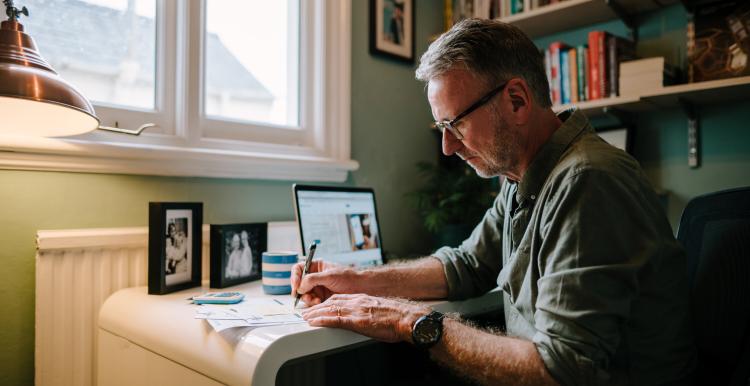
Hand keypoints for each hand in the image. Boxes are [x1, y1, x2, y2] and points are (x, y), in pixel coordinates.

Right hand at [291, 260, 359, 305]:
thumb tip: (300, 286)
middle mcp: (315, 277)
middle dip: (301, 290)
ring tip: (315, 300)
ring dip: (307, 298)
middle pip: (299, 284)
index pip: (298, 269)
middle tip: (304, 295)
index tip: (296, 285)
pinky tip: (319, 302)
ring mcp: (317, 288)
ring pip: (304, 294)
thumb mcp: (329, 275)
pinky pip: (311, 302)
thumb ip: (312, 279)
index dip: (295, 277)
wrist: (360, 288)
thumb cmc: (348, 277)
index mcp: (316, 267)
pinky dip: (312, 303)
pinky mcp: (321, 298)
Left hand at [300, 294, 430, 342]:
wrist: (407, 318)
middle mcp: (357, 302)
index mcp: (363, 299)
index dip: (327, 302)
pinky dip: (322, 320)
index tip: (319, 305)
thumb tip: (367, 318)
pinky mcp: (357, 321)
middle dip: (318, 307)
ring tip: (306, 317)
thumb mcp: (380, 309)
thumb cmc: (398, 317)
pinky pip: (335, 319)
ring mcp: (356, 311)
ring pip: (330, 309)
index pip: (340, 298)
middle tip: (307, 311)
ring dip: (315, 313)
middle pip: (332, 302)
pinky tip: (314, 322)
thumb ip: (369, 311)